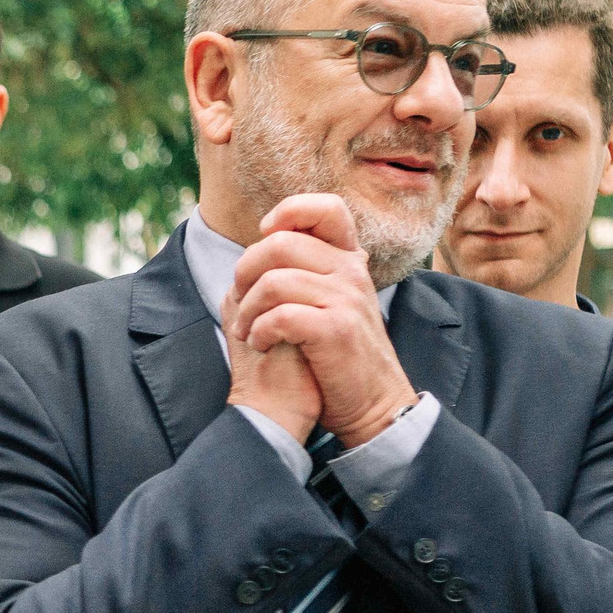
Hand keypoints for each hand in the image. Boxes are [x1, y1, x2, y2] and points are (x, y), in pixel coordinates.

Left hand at [228, 194, 417, 445]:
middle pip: (280, 244)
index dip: (289, 212)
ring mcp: (347, 299)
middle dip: (245, 272)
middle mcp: (351, 272)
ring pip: (273, 282)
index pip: (326, 209)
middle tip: (240, 301)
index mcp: (348, 260)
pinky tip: (261, 343)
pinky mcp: (336, 329)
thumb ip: (306, 271)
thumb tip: (260, 245)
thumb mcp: (330, 301)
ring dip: (246, 309)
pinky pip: (279, 315)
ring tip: (246, 330)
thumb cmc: (336, 353)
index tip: (264, 236)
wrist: (372, 403)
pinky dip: (259, 330)